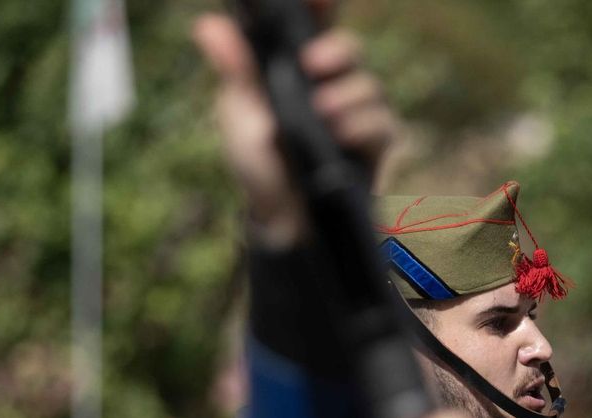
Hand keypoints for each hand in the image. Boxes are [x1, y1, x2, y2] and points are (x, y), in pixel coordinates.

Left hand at [193, 5, 398, 246]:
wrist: (280, 221)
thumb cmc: (259, 164)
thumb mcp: (240, 114)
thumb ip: (236, 69)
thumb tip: (208, 26)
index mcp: (297, 70)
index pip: (313, 27)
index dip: (320, 8)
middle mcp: (331, 86)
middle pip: (350, 50)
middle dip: (338, 49)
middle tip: (313, 62)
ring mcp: (356, 116)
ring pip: (369, 86)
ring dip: (348, 95)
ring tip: (323, 112)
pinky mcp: (373, 147)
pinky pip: (383, 125)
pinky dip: (364, 126)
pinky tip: (341, 134)